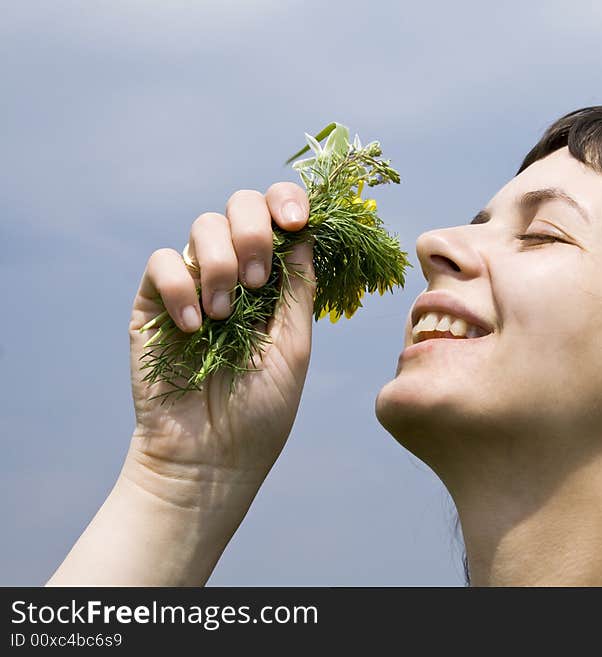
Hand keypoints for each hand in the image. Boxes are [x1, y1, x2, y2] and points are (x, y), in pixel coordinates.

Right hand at [128, 183, 314, 491]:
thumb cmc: (261, 410)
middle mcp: (235, 274)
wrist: (211, 457)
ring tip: (224, 316)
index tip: (296, 221)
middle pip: (240, 206)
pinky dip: (181, 287)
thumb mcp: (294, 344)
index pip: (279, 218)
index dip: (288, 203)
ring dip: (221, 264)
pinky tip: (193, 329)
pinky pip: (164, 262)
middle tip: (257, 279)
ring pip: (204, 226)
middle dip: (254, 229)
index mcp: (275, 282)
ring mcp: (194, 285)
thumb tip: (306, 232)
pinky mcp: (154, 303)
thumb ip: (298, 288)